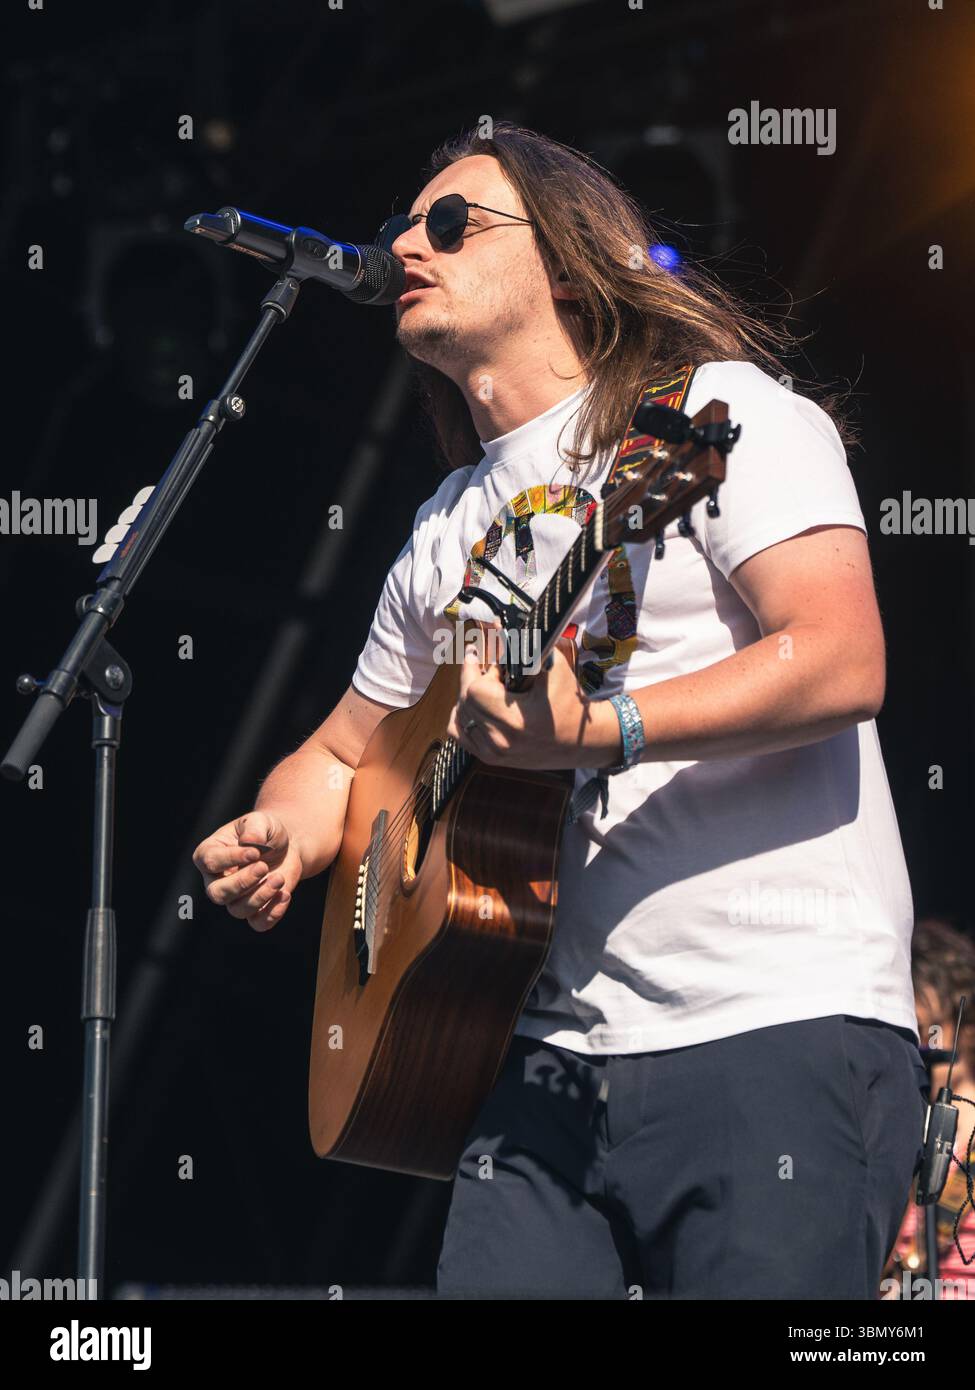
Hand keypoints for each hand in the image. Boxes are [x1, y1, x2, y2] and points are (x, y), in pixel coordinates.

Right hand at [192, 810, 302, 931]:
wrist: (286, 847)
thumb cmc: (265, 833)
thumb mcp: (261, 821)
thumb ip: (254, 828)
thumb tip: (250, 842)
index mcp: (209, 854)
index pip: (210, 862)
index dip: (232, 858)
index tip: (255, 852)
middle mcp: (216, 880)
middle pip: (217, 893)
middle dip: (241, 882)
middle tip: (263, 867)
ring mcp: (235, 898)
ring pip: (237, 910)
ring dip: (260, 896)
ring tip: (279, 878)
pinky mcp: (256, 910)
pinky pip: (258, 923)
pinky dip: (272, 914)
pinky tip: (285, 895)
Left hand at [444, 622, 617, 770]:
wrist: (582, 741)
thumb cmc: (570, 702)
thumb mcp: (552, 668)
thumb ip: (524, 645)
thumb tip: (498, 623)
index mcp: (515, 720)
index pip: (474, 691)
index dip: (475, 670)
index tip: (482, 656)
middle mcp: (501, 741)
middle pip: (465, 702)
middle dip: (473, 679)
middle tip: (487, 666)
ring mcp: (494, 753)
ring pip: (459, 717)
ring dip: (468, 697)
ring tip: (485, 684)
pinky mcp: (492, 759)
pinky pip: (460, 735)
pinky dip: (462, 717)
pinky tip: (474, 705)